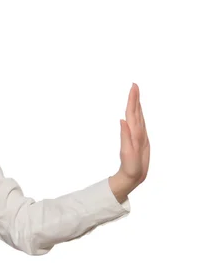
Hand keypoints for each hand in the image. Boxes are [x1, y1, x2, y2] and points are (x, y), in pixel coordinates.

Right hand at [109, 83, 149, 202]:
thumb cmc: (132, 166)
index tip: (133, 87)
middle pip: (137, 112)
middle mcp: (139, 133)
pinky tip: (135, 113)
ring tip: (135, 95)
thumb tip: (122, 120)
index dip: (133, 99)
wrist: (135, 177)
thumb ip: (125, 136)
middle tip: (134, 85)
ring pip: (138, 117)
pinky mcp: (137, 140)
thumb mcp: (127, 153)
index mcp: (136, 134)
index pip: (134, 112)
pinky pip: (138, 123)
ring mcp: (139, 136)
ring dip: (136, 105)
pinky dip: (136, 115)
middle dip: (135, 98)